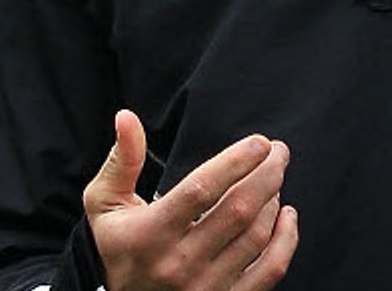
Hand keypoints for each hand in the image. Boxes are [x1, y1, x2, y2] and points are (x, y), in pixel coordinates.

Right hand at [83, 109, 298, 290]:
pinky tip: (287, 216)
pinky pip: (269, 271)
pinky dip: (286, 241)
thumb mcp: (104, 203)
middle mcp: (178, 264)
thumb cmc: (118, 246)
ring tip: (273, 180)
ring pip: (255, 237)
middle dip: (267, 174)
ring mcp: (204, 288)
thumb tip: (127, 117)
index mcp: (149, 235)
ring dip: (273, 201)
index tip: (259, 142)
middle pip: (237, 211)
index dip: (235, 161)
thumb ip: (121, 160)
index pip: (201, 189)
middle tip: (279, 152)